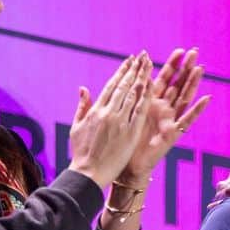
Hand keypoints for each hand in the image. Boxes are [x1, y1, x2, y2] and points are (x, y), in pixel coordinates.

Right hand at [68, 53, 152, 188]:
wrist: (87, 173)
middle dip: (134, 69)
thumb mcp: (76, 127)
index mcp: (96, 110)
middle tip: (143, 56)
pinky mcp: (129, 133)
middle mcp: (108, 112)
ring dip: (142, 78)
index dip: (122, 71)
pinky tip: (152, 86)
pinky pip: (140, 112)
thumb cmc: (81, 153)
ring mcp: (119, 122)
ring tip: (149, 64)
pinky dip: (146, 97)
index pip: (112, 85)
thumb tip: (83, 88)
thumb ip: (82, 106)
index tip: (130, 60)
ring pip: (133, 95)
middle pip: (124, 86)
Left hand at [119, 47, 209, 184]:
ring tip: (201, 68)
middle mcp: (164, 108)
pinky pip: (187, 120)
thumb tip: (137, 74)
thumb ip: (134, 94)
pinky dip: (198, 109)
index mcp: (152, 102)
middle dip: (186, 68)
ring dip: (193, 83)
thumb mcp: (127, 112)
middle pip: (178, 84)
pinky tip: (207, 99)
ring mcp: (170, 120)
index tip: (180, 50)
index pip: (165, 79)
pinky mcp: (173, 133)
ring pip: (184, 97)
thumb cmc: (125, 140)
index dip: (173, 65)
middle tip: (194, 52)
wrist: (128, 164)